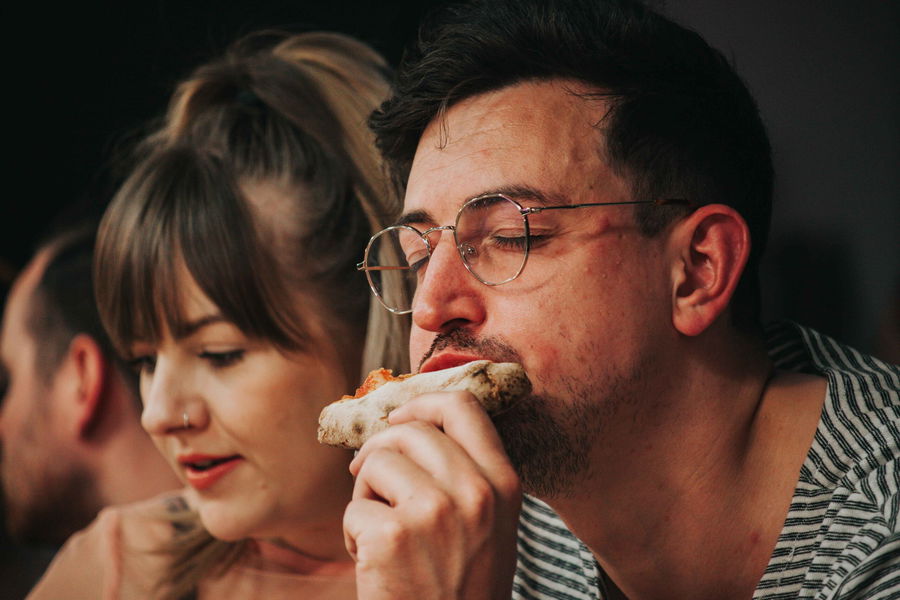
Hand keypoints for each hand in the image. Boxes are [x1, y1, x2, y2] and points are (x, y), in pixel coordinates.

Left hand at [343, 391, 521, 599]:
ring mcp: (434, 513)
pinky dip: (353, 536)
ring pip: (375, 463)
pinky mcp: (392, 538)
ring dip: (366, 495)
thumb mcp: (489, 524)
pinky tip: (375, 564)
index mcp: (503, 484)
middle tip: (374, 485)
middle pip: (408, 430)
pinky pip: (353, 509)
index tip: (398, 420)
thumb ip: (466, 472)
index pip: (463, 406)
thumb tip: (408, 423)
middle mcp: (474, 492)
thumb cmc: (462, 585)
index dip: (421, 403)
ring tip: (383, 533)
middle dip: (380, 453)